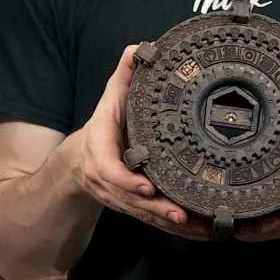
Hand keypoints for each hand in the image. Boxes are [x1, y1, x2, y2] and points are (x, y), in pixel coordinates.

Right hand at [76, 45, 209, 240]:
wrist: (80, 160)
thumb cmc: (104, 126)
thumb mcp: (109, 99)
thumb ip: (124, 76)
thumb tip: (139, 48)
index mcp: (99, 152)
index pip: (110, 171)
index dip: (128, 181)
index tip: (147, 187)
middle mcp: (107, 181)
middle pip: (132, 201)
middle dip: (158, 210)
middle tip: (184, 215)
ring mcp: (119, 198)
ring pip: (145, 216)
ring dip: (171, 225)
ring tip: (200, 227)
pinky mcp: (133, 208)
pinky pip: (153, 221)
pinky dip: (176, 229)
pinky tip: (199, 231)